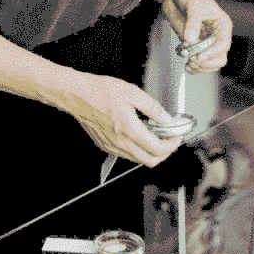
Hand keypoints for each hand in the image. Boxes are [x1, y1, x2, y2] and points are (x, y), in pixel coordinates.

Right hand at [67, 72, 182, 166]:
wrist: (77, 95)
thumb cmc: (99, 92)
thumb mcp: (132, 93)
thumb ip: (152, 108)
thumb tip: (165, 119)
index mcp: (129, 130)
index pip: (158, 149)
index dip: (172, 145)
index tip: (176, 137)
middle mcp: (121, 142)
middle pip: (150, 161)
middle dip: (165, 153)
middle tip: (170, 141)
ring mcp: (112, 146)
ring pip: (139, 160)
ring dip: (151, 152)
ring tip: (156, 136)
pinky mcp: (106, 146)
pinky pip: (127, 155)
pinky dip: (138, 150)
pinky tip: (140, 135)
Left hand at [162, 0, 231, 74]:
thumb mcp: (193, 4)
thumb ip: (193, 22)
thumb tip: (191, 39)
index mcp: (222, 26)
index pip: (224, 45)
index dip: (214, 53)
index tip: (200, 55)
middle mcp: (216, 37)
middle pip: (220, 59)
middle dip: (206, 62)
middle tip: (192, 58)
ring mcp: (206, 44)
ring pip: (210, 65)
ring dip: (199, 66)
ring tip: (187, 59)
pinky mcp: (196, 48)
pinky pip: (198, 65)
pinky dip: (192, 68)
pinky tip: (185, 64)